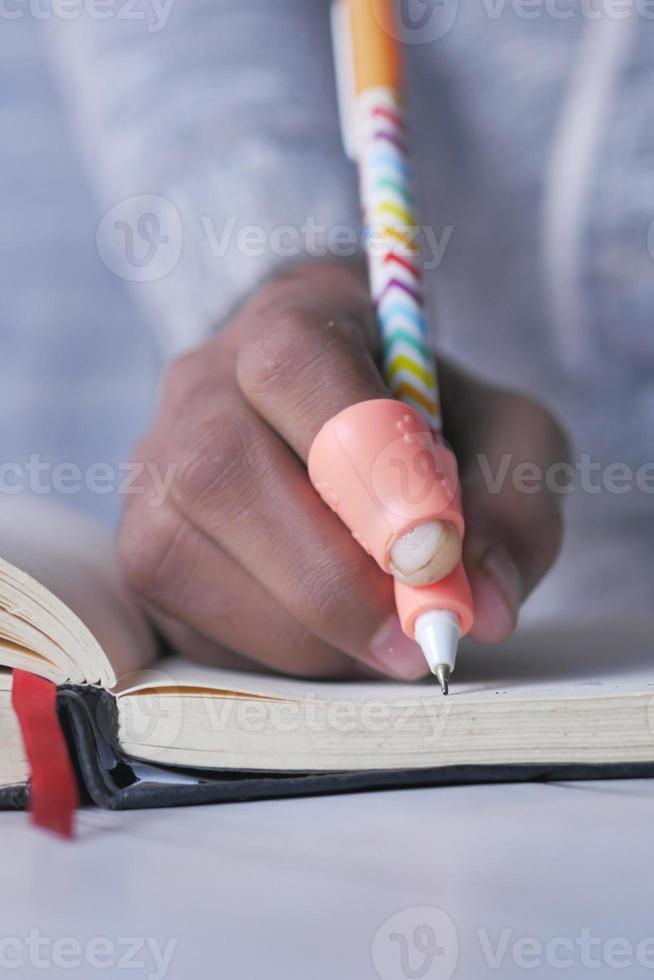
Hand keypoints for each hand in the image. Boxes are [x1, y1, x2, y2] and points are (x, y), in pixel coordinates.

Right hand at [118, 262, 568, 679]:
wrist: (346, 425)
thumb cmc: (426, 423)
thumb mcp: (504, 435)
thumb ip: (513, 506)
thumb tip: (485, 608)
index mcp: (292, 318)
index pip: (297, 368)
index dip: (362, 467)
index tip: (431, 552)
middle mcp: (200, 385)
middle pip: (222, 470)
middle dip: (326, 577)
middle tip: (416, 635)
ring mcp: (151, 465)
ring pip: (181, 553)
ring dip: (297, 628)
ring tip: (381, 643)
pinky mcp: (136, 544)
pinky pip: (174, 614)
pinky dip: (263, 652)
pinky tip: (327, 642)